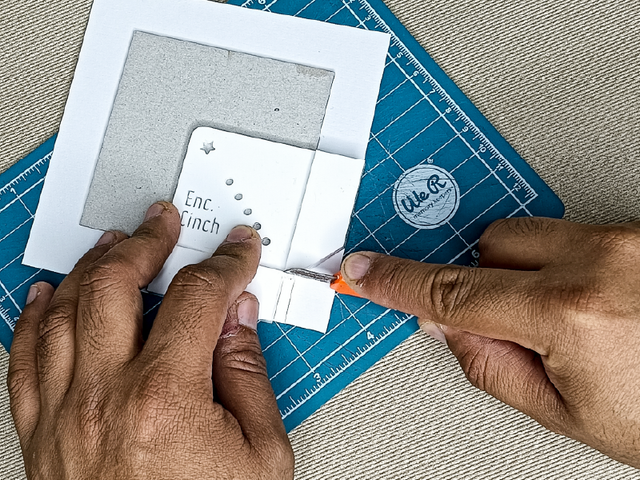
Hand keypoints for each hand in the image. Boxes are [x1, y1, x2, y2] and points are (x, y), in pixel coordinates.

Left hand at [7, 202, 293, 478]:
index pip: (198, 297)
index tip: (236, 250)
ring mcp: (65, 414)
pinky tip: (50, 295)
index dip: (224, 262)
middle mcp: (105, 397)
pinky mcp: (41, 435)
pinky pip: (24, 357)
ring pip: (65, 309)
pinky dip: (36, 316)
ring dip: (93, 265)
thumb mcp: (261, 452)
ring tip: (115, 244)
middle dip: (145, 240)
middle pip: (116, 283)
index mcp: (167, 398)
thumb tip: (237, 315)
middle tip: (163, 223)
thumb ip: (248, 371)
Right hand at [340, 217, 639, 467]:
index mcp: (574, 314)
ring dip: (525, 272)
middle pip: (492, 241)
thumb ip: (489, 364)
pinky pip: (576, 234)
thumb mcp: (570, 415)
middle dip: (481, 278)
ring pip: (534, 232)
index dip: (398, 283)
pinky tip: (600, 305)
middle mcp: (605, 259)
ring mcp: (631, 238)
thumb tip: (442, 324)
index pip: (454, 292)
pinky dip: (565, 266)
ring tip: (569, 320)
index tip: (365, 272)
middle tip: (507, 322)